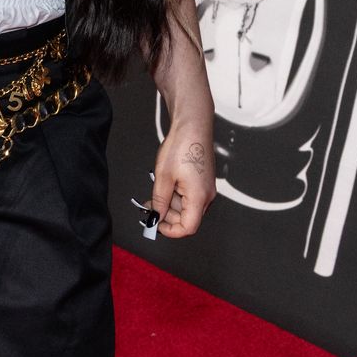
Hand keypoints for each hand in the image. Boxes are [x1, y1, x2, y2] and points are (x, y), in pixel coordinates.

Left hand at [148, 121, 215, 238]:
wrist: (193, 125)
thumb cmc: (182, 145)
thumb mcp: (163, 177)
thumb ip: (159, 202)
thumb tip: (156, 217)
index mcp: (199, 197)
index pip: (188, 228)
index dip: (170, 231)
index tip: (156, 225)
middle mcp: (206, 195)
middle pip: (186, 218)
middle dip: (166, 216)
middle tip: (149, 208)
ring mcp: (205, 188)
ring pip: (186, 208)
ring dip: (169, 205)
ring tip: (154, 194)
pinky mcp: (202, 182)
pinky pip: (188, 197)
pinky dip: (175, 196)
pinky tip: (164, 187)